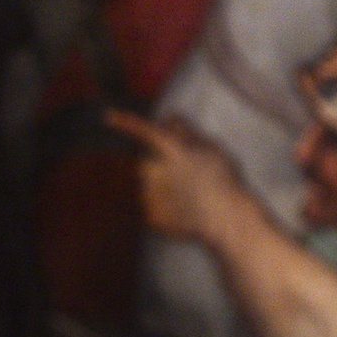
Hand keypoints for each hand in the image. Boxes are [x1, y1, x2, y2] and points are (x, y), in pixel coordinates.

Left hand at [105, 110, 248, 241]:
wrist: (228, 221)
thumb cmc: (225, 181)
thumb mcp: (212, 148)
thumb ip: (187, 132)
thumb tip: (169, 118)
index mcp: (171, 150)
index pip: (145, 131)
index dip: (126, 122)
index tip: (107, 116)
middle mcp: (155, 169)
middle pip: (148, 162)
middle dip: (160, 165)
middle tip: (186, 176)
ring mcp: (150, 194)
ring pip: (150, 186)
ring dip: (164, 187)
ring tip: (191, 196)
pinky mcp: (150, 214)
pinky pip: (154, 206)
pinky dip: (166, 208)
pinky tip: (186, 211)